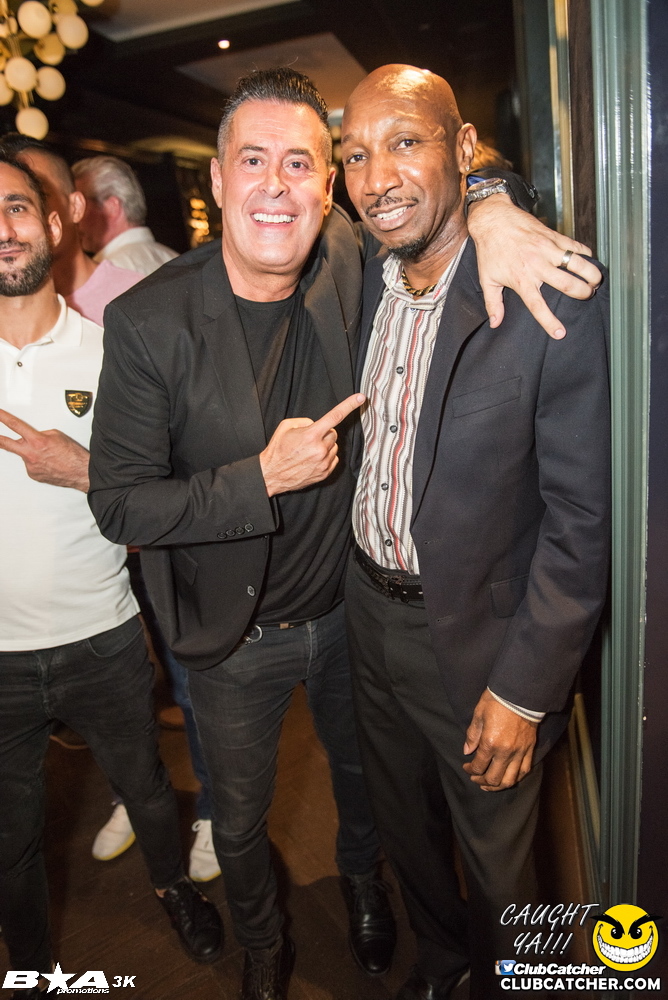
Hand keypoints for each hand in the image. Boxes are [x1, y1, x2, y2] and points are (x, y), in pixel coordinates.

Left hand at [0, 408, 89, 490]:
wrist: (80, 472)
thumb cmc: (73, 455)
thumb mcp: (57, 435)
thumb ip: (40, 434)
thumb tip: (33, 437)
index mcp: (37, 441)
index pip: (15, 425)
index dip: (3, 418)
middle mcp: (31, 454)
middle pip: (6, 444)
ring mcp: (31, 466)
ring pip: (24, 455)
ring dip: (31, 453)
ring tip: (47, 455)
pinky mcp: (33, 475)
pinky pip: (30, 465)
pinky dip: (37, 463)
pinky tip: (47, 463)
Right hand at [259, 393, 365, 496]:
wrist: (272, 474)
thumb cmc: (277, 450)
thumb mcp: (286, 426)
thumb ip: (305, 421)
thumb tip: (316, 424)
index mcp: (310, 435)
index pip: (335, 416)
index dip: (349, 405)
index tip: (361, 398)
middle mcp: (319, 449)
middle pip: (333, 434)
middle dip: (324, 433)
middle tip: (310, 439)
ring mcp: (323, 462)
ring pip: (334, 447)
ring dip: (325, 446)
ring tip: (309, 451)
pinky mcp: (325, 473)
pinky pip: (334, 459)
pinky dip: (326, 457)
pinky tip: (312, 459)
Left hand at [462, 689, 537, 790]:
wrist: (520, 694)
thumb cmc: (497, 701)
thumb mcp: (478, 714)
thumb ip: (472, 735)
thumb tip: (467, 751)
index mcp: (490, 743)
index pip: (478, 766)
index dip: (470, 770)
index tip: (466, 766)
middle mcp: (505, 752)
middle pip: (493, 778)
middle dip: (481, 781)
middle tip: (475, 778)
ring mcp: (519, 752)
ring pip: (510, 780)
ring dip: (498, 786)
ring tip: (490, 785)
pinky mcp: (530, 749)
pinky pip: (524, 771)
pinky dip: (515, 778)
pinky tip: (508, 778)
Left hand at [467, 194, 601, 338]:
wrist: (494, 219)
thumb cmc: (490, 250)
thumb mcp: (487, 279)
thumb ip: (493, 304)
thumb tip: (496, 323)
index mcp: (522, 279)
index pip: (538, 306)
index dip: (550, 321)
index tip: (560, 333)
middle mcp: (538, 266)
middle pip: (568, 284)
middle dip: (583, 293)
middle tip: (587, 296)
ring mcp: (548, 249)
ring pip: (578, 264)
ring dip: (591, 274)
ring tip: (596, 282)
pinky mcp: (554, 236)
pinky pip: (576, 246)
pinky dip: (586, 254)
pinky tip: (590, 260)